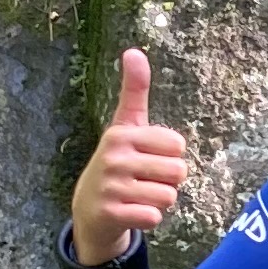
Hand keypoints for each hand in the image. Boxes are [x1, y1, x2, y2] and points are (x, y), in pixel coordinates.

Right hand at [70, 47, 190, 266]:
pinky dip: (149, 218)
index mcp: (121, 133)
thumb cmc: (117, 161)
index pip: (178, 145)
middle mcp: (113, 158)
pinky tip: (131, 212)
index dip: (170, 156)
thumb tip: (133, 50)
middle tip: (144, 180)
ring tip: (138, 195)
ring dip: (159, 200)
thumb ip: (134, 90)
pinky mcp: (111, 214)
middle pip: (178, 172)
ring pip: (168, 196)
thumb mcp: (125, 125)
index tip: (148, 157)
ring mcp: (111, 187)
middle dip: (168, 180)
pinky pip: (155, 217)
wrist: (89, 208)